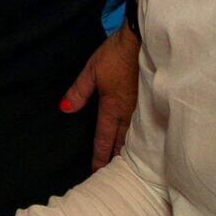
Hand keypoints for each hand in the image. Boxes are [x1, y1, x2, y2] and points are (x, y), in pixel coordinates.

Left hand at [60, 26, 140, 169]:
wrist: (142, 41)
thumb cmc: (115, 55)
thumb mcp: (91, 71)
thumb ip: (78, 92)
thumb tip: (65, 109)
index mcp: (112, 108)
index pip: (104, 138)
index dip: (99, 156)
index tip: (96, 172)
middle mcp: (128, 114)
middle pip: (120, 142)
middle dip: (114, 159)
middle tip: (111, 175)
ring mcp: (142, 109)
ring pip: (134, 137)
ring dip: (128, 151)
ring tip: (125, 165)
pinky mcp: (151, 102)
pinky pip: (144, 127)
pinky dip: (140, 139)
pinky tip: (141, 144)